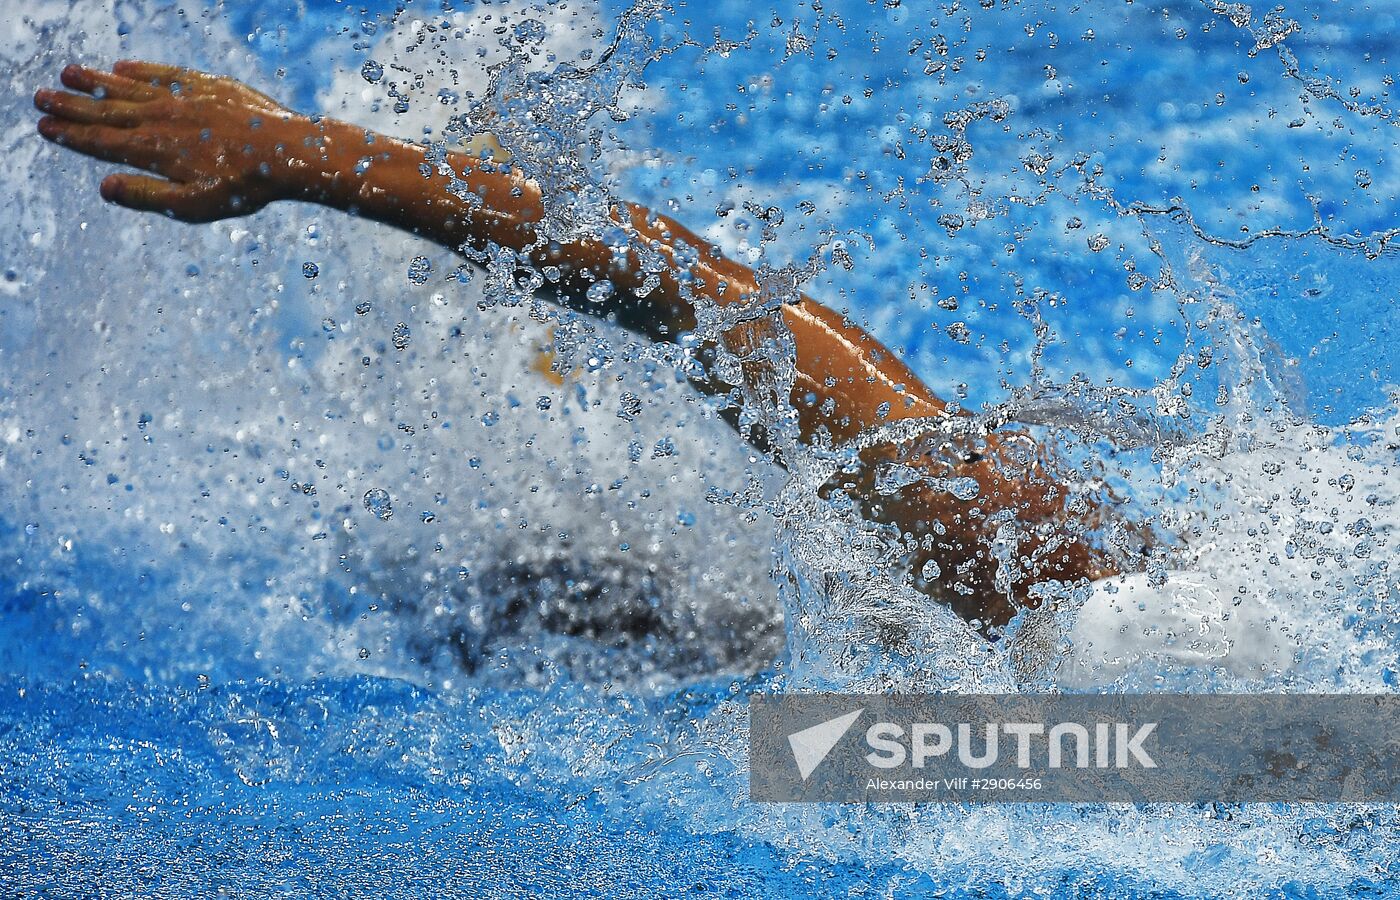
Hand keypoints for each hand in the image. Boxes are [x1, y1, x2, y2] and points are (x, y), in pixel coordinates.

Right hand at [35, 61, 303, 222]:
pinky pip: (164, 74)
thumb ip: (147, 196)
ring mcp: (183, 98)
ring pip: (129, 87)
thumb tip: (103, 187)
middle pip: (107, 111)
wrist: (288, 152)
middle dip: (72, 106)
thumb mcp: (194, 205)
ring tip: (68, 74)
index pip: (101, 143)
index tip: (45, 128)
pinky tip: (123, 68)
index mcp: (154, 151)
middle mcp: (161, 119)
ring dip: (97, 82)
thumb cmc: (243, 187)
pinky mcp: (206, 85)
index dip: (71, 136)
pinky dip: (141, 71)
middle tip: (40, 98)